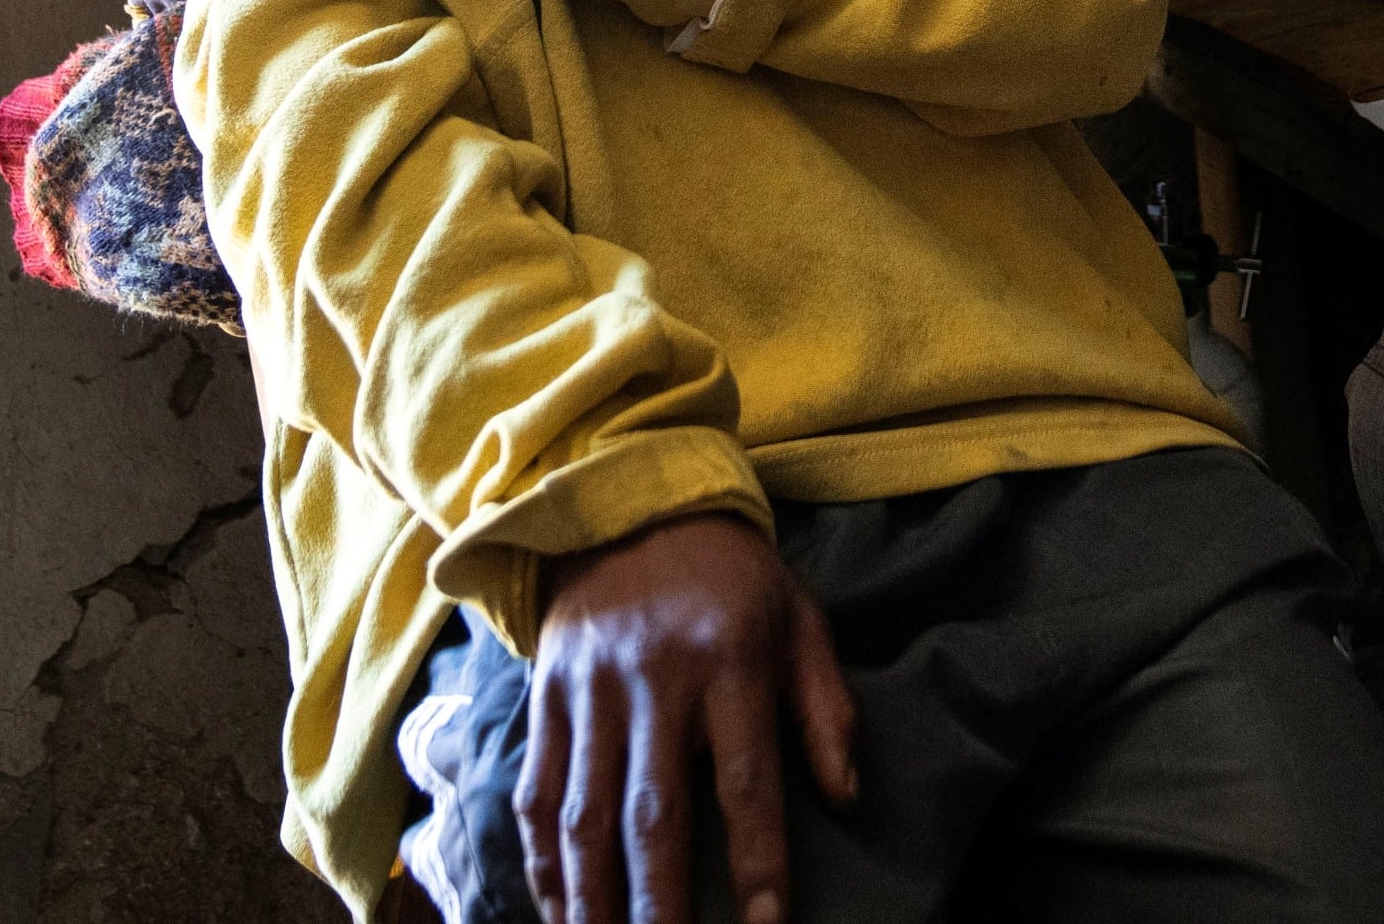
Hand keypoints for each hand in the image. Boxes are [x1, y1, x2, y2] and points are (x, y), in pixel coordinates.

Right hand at [525, 511, 858, 923]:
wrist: (628, 501)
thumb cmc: (732, 577)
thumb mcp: (800, 619)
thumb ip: (826, 707)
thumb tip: (846, 797)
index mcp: (730, 659)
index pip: (747, 779)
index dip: (758, 861)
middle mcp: (653, 677)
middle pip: (651, 812)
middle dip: (658, 904)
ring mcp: (589, 688)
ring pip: (583, 813)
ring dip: (590, 897)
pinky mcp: (545, 695)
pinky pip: (538, 790)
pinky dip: (543, 859)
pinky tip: (558, 910)